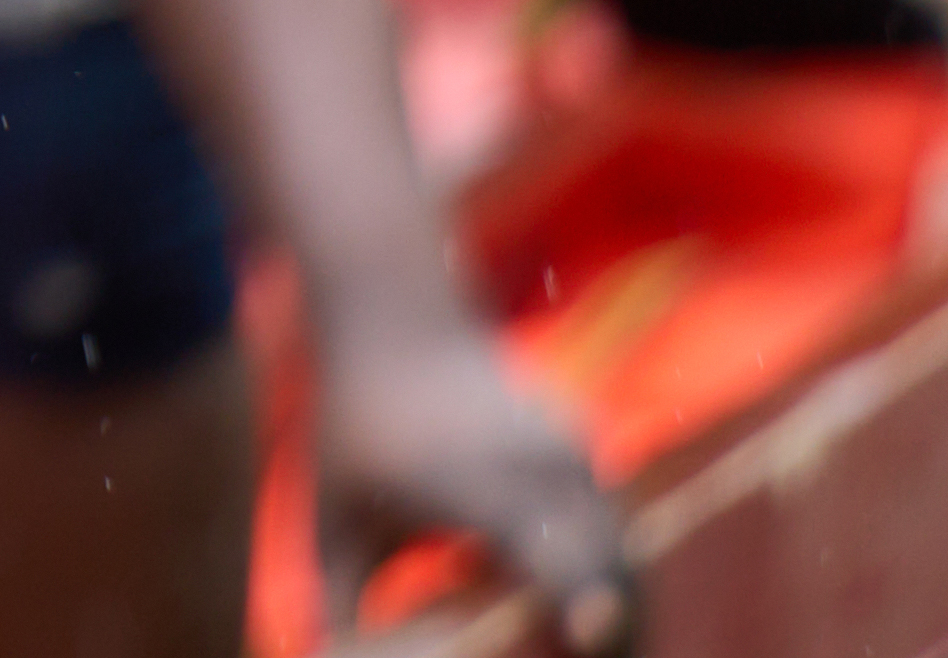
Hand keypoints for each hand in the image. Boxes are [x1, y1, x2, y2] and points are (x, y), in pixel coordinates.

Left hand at [312, 305, 633, 651]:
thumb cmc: (353, 428)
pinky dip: (604, 574)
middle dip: (610, 632)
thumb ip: (338, 595)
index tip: (587, 636)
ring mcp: (567, 453)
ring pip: (621, 550)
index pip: (549, 546)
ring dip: (613, 607)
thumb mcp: (333, 512)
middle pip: (605, 564)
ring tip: (574, 644)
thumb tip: (327, 657)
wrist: (395, 323)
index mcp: (469, 480)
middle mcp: (532, 463)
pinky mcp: (583, 452)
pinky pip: (613, 528)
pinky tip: (572, 610)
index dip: (577, 597)